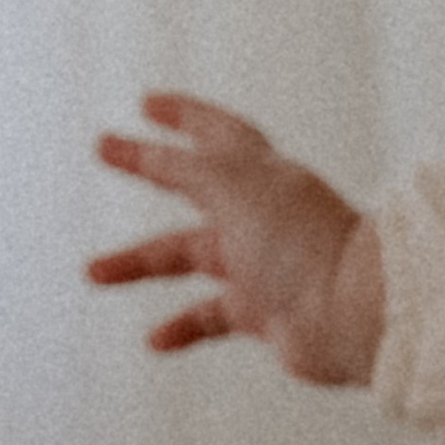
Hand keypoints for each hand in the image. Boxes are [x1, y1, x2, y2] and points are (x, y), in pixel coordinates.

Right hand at [87, 93, 385, 385]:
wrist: (352, 313)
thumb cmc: (303, 243)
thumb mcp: (232, 187)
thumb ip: (186, 167)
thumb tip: (151, 150)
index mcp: (264, 174)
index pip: (218, 132)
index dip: (183, 114)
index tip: (147, 103)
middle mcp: (263, 214)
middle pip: (195, 184)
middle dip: (150, 168)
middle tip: (104, 152)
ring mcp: (264, 263)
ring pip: (189, 255)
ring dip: (139, 264)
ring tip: (93, 273)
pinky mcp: (266, 312)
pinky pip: (212, 316)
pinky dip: (182, 327)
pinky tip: (155, 340)